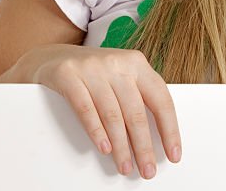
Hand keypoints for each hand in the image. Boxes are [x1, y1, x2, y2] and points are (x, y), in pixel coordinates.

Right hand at [27, 43, 181, 178]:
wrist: (52, 56)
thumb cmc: (94, 73)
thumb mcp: (121, 76)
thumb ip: (138, 97)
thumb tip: (157, 139)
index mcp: (137, 63)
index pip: (161, 99)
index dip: (169, 129)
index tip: (173, 154)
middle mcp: (117, 63)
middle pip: (136, 112)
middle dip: (144, 146)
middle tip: (147, 170)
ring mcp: (92, 68)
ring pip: (112, 114)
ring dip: (121, 146)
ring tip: (125, 166)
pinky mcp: (68, 76)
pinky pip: (85, 108)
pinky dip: (96, 131)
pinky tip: (105, 148)